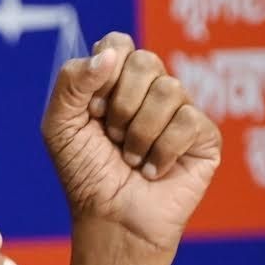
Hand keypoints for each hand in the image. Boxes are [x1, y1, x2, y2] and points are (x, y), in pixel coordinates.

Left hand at [41, 32, 221, 264]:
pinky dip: (163, 151)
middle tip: (111, 137)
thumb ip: (72, 82)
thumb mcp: (59, 126)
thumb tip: (111, 54)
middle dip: (120, 105)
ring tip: (131, 159)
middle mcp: (150, 91)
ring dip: (138, 134)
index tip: (92, 110)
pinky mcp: (204, 136)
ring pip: (169, 89)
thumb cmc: (84, 174)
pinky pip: (188, 121)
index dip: (103, 73)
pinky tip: (154, 171)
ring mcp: (179, 111)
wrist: (111, 220)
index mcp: (115, 81)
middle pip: (145, 61)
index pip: (117, 43)